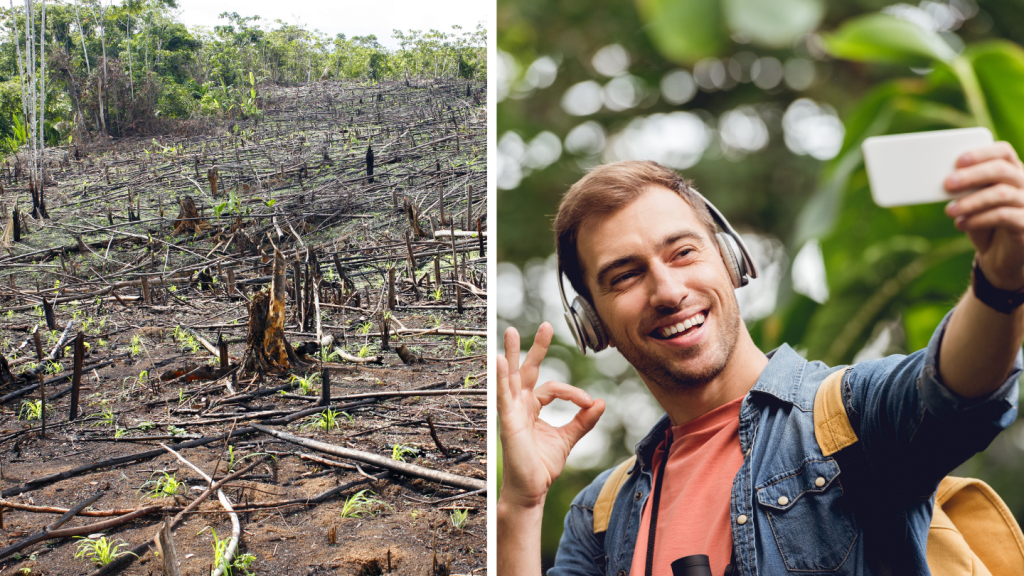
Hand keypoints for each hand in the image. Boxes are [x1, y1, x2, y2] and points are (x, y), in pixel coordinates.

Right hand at [497, 322, 604, 508]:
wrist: (532, 490)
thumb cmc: (542, 466)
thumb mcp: (567, 439)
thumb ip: (583, 420)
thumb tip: (601, 402)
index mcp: (532, 407)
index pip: (552, 388)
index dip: (574, 393)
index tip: (591, 403)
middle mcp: (520, 405)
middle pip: (527, 370)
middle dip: (536, 348)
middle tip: (546, 325)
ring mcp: (511, 412)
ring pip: (512, 377)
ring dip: (511, 354)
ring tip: (510, 331)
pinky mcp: (507, 422)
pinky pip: (502, 396)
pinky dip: (500, 378)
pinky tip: (498, 361)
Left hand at [945, 141, 1023, 290]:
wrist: (998, 256)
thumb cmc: (982, 223)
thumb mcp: (971, 203)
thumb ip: (964, 189)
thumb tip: (943, 180)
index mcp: (1011, 172)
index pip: (1003, 152)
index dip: (982, 153)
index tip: (958, 160)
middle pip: (1002, 170)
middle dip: (972, 175)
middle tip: (947, 183)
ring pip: (1001, 193)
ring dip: (971, 201)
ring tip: (949, 210)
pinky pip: (1003, 216)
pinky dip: (978, 219)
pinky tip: (960, 224)